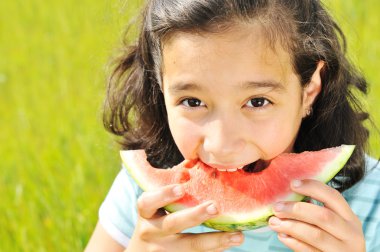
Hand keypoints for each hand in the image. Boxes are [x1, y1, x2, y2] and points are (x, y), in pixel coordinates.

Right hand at [126, 184, 243, 251]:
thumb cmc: (155, 224)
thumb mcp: (155, 211)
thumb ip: (170, 194)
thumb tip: (196, 163)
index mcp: (146, 214)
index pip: (147, 202)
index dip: (163, 195)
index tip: (181, 188)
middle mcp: (151, 232)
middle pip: (173, 223)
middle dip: (195, 215)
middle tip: (215, 207)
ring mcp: (163, 250)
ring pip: (190, 246)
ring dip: (216, 239)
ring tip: (237, 235)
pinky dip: (216, 249)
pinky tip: (230, 242)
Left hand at [268, 179, 364, 251]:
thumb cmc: (332, 241)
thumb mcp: (333, 226)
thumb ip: (316, 212)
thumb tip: (287, 197)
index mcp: (350, 219)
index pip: (333, 197)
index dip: (313, 187)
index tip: (292, 184)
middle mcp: (350, 234)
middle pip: (323, 216)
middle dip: (297, 209)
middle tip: (277, 207)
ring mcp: (342, 250)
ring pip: (315, 235)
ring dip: (291, 226)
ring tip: (274, 222)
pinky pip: (309, 251)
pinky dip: (293, 242)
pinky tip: (282, 236)